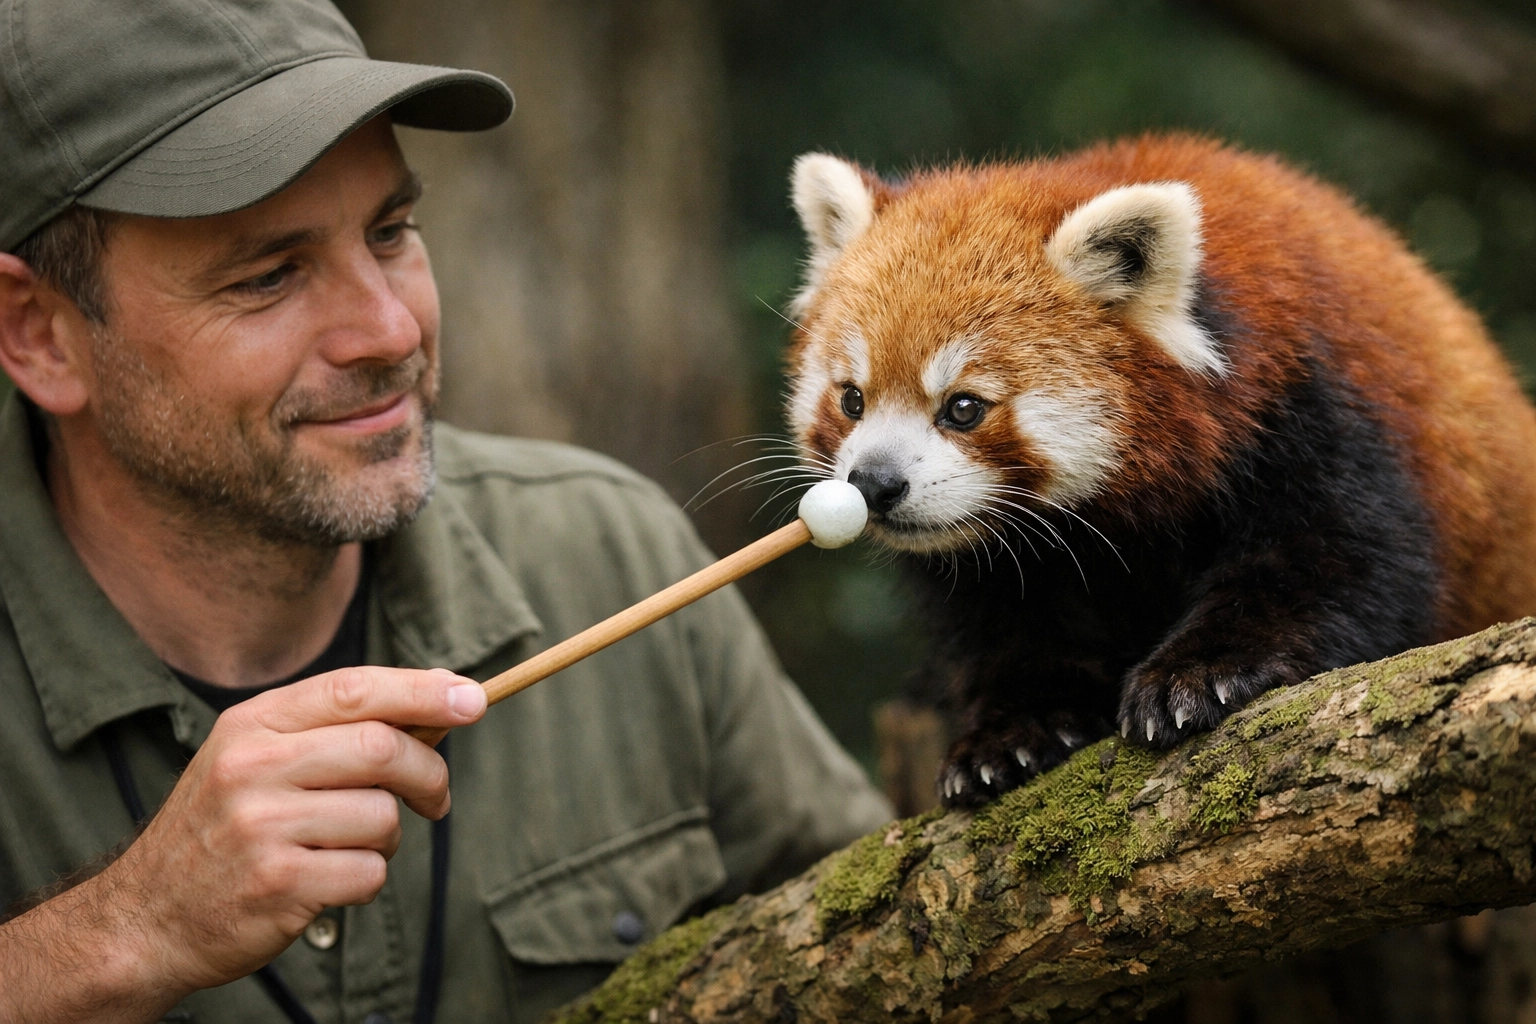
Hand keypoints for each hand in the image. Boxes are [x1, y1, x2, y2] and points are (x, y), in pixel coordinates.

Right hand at [0, 665, 485, 1021]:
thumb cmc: (224, 831)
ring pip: (381, 816)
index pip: (353, 688)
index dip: (422, 691)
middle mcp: (252, 766)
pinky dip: (367, 880)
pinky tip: (329, 882)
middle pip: (381, 747)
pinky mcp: (276, 883)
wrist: (145, 918)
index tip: (472, 700)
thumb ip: (334, 731)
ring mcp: (260, 825)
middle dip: (428, 774)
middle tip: (437, 800)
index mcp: (253, 724)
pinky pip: (368, 873)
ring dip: (388, 838)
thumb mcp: (257, 759)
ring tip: (351, 848)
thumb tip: (438, 712)